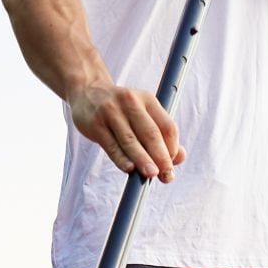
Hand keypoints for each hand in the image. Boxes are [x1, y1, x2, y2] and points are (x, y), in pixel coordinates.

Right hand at [68, 82, 183, 180]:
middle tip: (167, 176)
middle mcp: (131, 102)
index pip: (167, 127)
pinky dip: (121, 158)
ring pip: (131, 140)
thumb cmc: (122, 110)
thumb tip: (180, 158)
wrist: (87, 91)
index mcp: (148, 100)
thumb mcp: (143, 114)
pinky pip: (111, 145)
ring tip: (152, 174)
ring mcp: (111, 112)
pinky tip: (129, 169)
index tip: (171, 165)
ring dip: (143, 160)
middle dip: (161, 157)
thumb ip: (162, 135)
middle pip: (151, 134)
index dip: (172, 148)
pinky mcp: (96, 124)